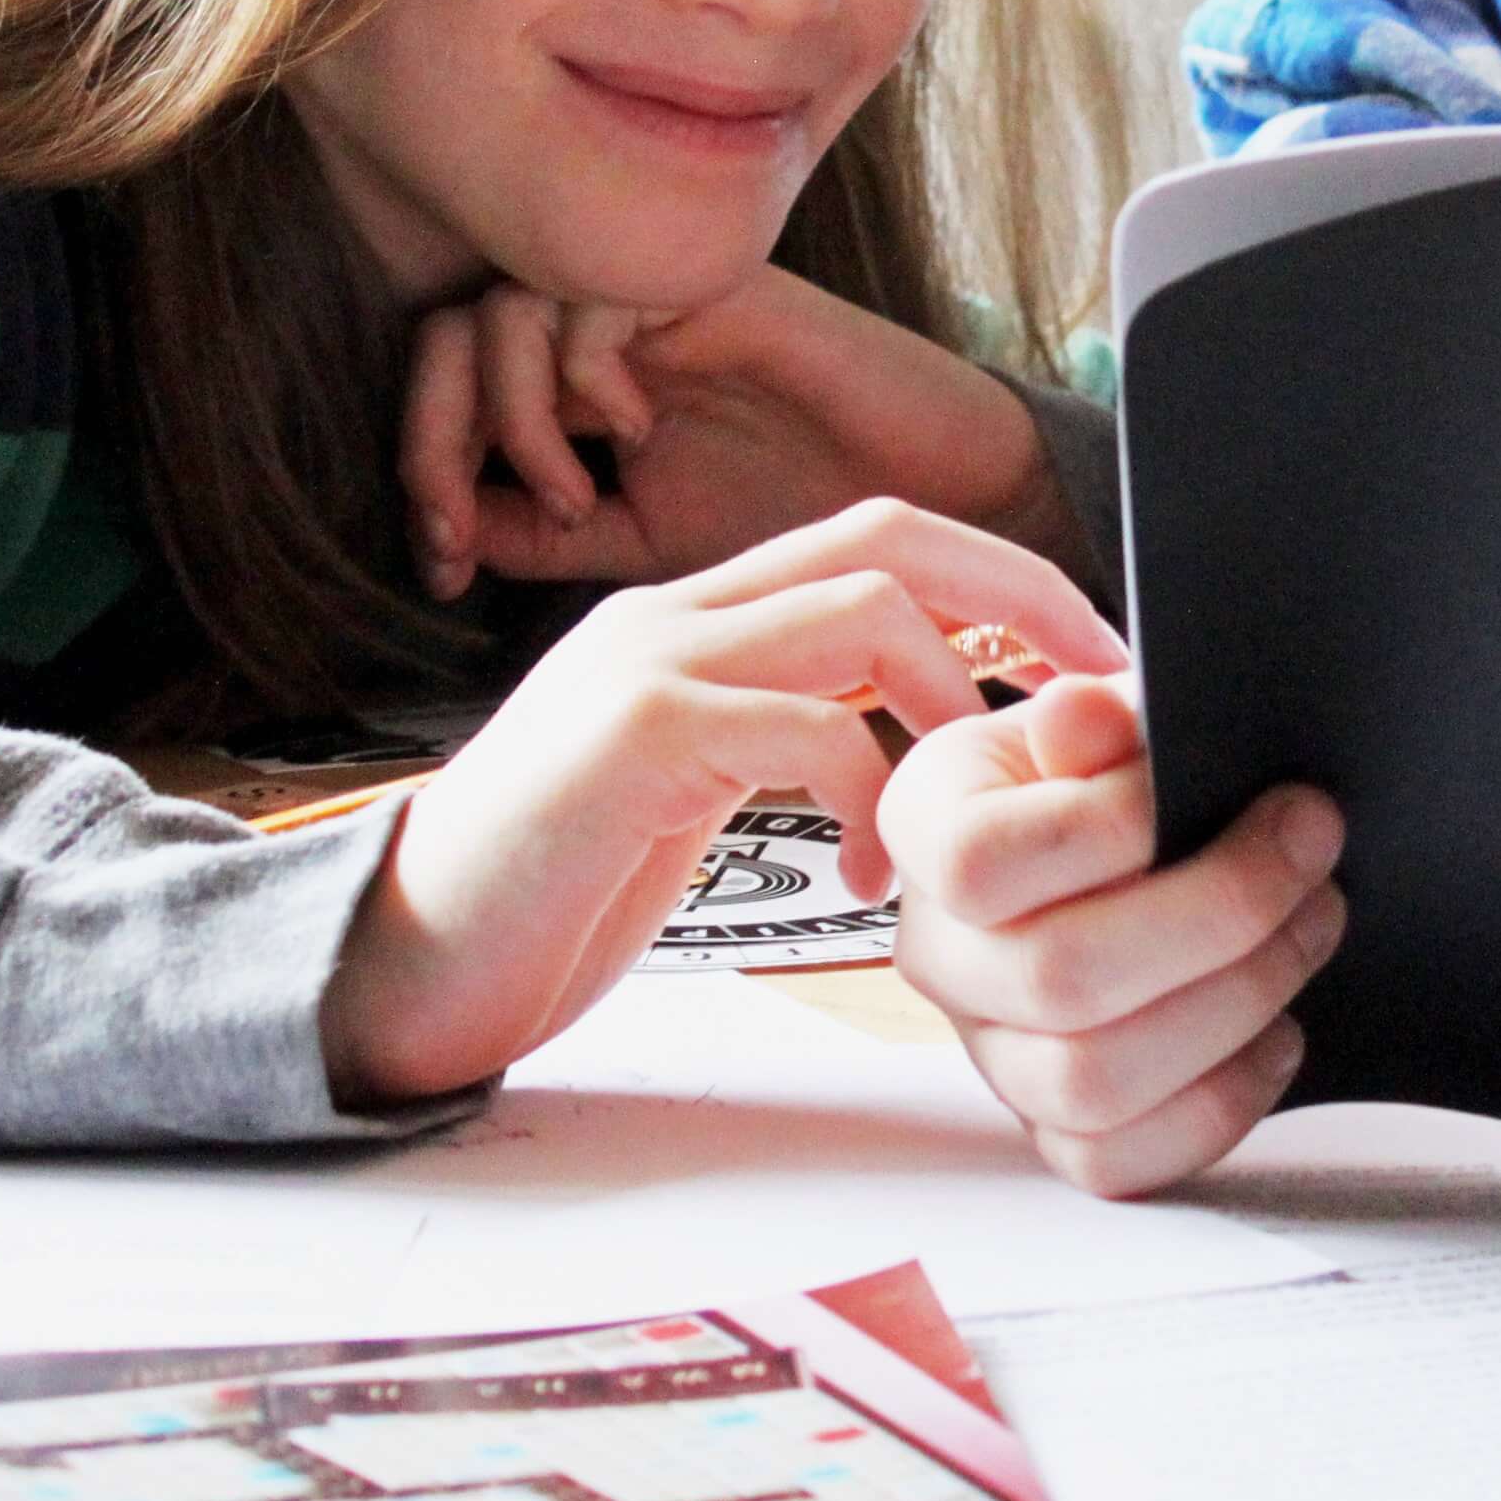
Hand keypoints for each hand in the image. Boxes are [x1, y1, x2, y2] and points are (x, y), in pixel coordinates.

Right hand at [319, 499, 1125, 1103]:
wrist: (397, 965)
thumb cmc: (552, 895)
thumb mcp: (692, 791)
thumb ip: (783, 735)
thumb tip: (918, 738)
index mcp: (696, 621)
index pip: (877, 538)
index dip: (1002, 580)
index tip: (1091, 659)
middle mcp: (673, 615)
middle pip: (888, 535)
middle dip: (1020, 597)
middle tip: (1103, 693)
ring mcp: (646, 662)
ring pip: (861, 606)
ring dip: (954, 700)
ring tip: (972, 809)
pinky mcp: (628, 737)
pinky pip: (801, 721)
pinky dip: (869, 792)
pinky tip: (865, 879)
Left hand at [399, 265, 1084, 597]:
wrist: (941, 500)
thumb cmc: (807, 519)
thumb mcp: (646, 541)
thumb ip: (548, 531)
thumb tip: (448, 532)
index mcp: (580, 386)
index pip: (449, 382)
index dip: (422, 465)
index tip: (444, 567)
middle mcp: (605, 334)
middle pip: (453, 331)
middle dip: (435, 434)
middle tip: (462, 525)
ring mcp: (656, 302)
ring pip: (506, 305)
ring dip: (512, 412)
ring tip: (577, 493)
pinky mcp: (712, 283)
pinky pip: (595, 287)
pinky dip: (587, 368)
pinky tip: (634, 432)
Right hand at [883, 679, 1346, 1195]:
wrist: (1128, 841)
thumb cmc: (1115, 773)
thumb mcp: (1104, 715)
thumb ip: (1095, 717)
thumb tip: (1082, 721)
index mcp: (924, 830)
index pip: (982, 862)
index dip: (1114, 827)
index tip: (1218, 781)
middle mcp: (938, 954)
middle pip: (1057, 978)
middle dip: (1219, 913)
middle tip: (1310, 851)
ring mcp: (990, 1053)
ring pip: (1091, 1082)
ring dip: (1236, 1004)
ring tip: (1311, 929)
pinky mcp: (1051, 1126)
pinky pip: (1118, 1163)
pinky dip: (1220, 1106)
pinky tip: (1278, 1033)